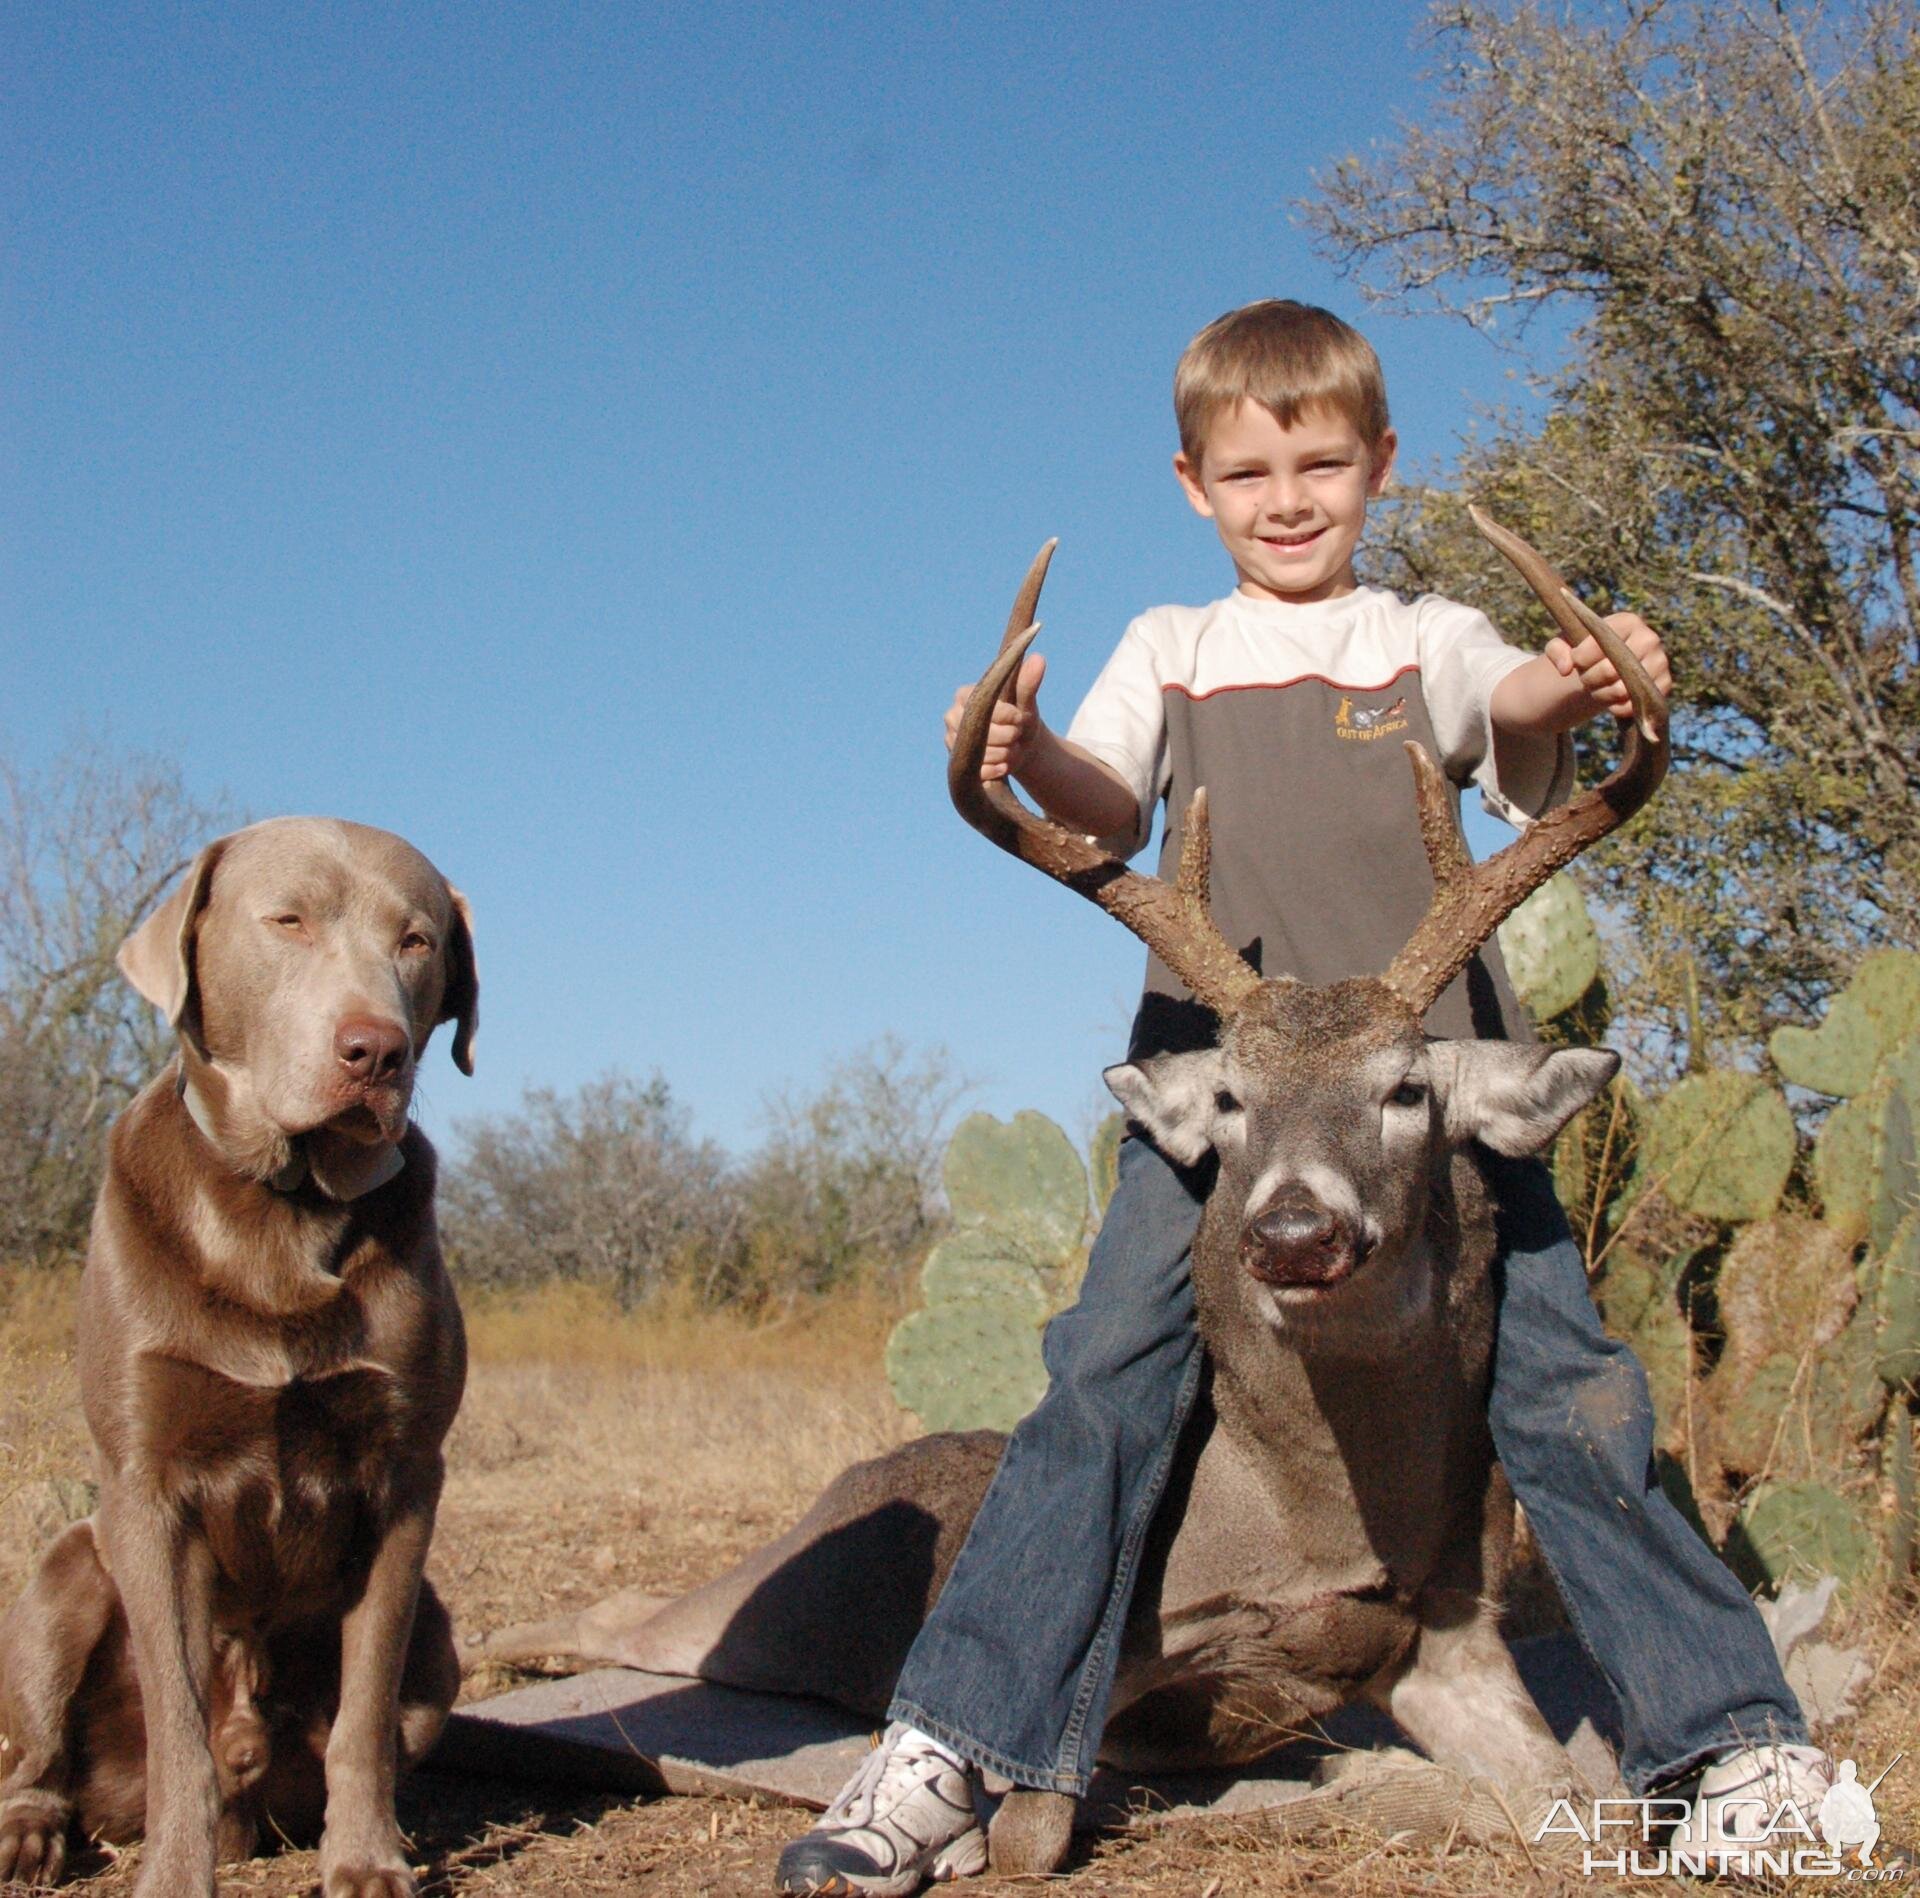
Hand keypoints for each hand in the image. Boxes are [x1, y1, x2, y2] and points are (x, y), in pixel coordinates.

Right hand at [943, 653, 1046, 780]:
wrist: (1018, 745)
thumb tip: (1039, 659)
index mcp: (964, 695)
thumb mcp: (1026, 701)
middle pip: (983, 733)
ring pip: (981, 754)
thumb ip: (1028, 683)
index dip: (1008, 716)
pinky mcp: (956, 764)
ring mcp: (950, 741)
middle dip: (1009, 736)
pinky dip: (996, 770)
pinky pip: (978, 771)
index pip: (985, 707)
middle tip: (1016, 734)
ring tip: (1012, 748)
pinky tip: (1004, 764)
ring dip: (1005, 754)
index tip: (1021, 717)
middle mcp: (951, 716)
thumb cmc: (1020, 718)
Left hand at [1545, 611, 1670, 720]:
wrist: (1609, 667)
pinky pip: (1637, 704)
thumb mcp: (1564, 646)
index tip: (1576, 661)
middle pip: (1611, 669)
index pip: (1601, 642)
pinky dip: (1619, 708)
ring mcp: (1660, 661)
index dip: (1581, 658)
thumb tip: (1566, 668)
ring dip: (1602, 694)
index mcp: (1627, 621)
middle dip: (1590, 678)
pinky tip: (1611, 702)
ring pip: (1623, 689)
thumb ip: (1556, 650)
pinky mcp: (1665, 684)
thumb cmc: (1586, 652)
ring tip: (1598, 687)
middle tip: (1586, 678)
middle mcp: (1649, 638)